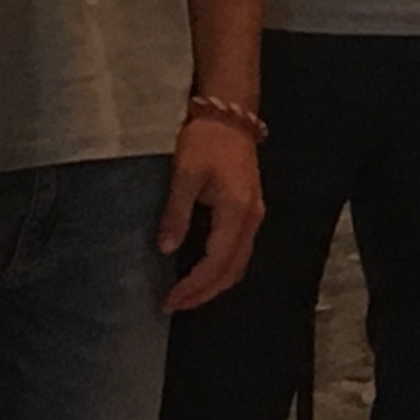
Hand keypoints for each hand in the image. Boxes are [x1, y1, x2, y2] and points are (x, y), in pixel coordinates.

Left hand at [159, 115, 264, 310]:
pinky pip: (239, 251)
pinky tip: (203, 271)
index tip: (169, 299)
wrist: (230, 115)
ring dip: (215, 283)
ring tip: (187, 295)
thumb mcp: (185, 174)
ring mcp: (254, 215)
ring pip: (239, 263)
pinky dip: (222, 269)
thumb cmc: (205, 141)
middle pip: (232, 270)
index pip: (215, 261)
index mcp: (236, 212)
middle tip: (175, 304)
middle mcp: (251, 219)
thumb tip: (165, 249)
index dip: (193, 285)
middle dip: (204, 292)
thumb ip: (176, 213)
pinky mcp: (251, 211)